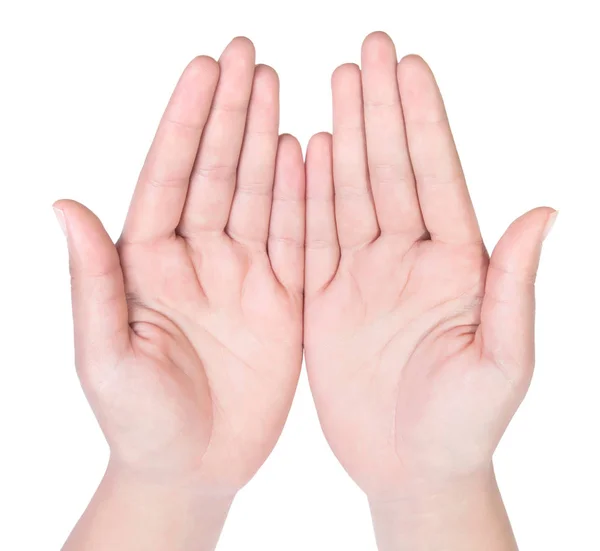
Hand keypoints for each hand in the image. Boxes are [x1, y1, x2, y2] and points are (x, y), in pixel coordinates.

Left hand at [55, 37, 304, 497]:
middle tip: (249, 55)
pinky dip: (302, 197)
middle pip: (217, 172)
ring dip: (266, 140)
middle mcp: (197, 259)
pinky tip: (306, 153)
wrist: (193, 467)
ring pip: (257, 195)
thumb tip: (65, 204)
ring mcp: (243, 275)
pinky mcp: (281, 300)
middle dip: (231, 112)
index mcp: (148, 264)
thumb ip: (92, 282)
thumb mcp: (104, 357)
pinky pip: (295, 239)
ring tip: (278, 86)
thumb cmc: (139, 422)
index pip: (169, 178)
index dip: (187, 122)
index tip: (207, 69)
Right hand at [304, 32, 554, 502]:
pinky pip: (313, 237)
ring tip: (336, 83)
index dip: (422, 121)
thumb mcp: (502, 360)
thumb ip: (515, 286)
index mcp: (455, 267)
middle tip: (368, 51)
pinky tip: (305, 150)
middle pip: (390, 171)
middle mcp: (408, 260)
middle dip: (380, 109)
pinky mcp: (327, 299)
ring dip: (344, 138)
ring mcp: (364, 276)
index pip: (437, 178)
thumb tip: (543, 209)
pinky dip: (307, 194)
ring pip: (350, 194)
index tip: (408, 66)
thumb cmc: (464, 425)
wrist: (411, 468)